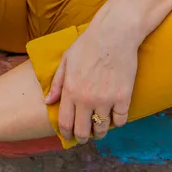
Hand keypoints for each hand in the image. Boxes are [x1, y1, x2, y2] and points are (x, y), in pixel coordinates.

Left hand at [44, 23, 136, 144]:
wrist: (115, 33)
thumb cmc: (88, 44)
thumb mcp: (67, 60)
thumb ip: (57, 83)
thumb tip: (47, 101)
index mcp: (71, 91)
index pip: (65, 123)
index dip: (67, 134)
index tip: (69, 135)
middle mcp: (87, 99)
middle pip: (82, 132)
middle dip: (82, 138)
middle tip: (84, 136)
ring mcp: (106, 100)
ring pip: (101, 129)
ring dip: (100, 132)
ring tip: (99, 129)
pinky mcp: (123, 97)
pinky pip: (120, 120)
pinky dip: (117, 122)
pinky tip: (114, 117)